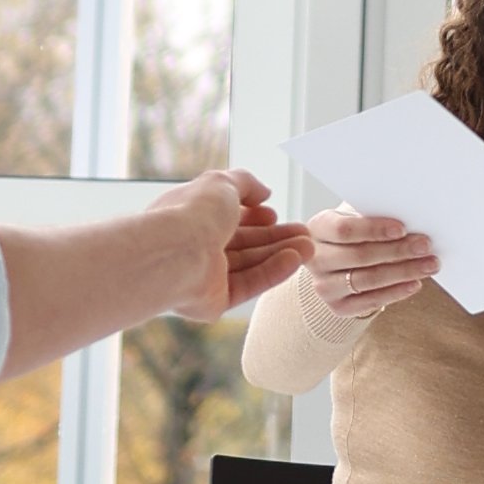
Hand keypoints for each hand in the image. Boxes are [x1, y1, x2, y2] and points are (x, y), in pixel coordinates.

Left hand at [152, 170, 316, 320]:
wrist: (174, 254)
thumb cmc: (192, 214)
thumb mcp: (222, 183)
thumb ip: (246, 184)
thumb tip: (264, 193)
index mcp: (190, 217)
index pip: (226, 217)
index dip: (252, 215)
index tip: (273, 213)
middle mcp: (195, 246)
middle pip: (243, 242)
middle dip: (275, 236)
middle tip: (304, 233)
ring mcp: (204, 275)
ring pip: (250, 264)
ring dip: (281, 253)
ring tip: (309, 247)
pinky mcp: (214, 300)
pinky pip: (249, 284)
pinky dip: (273, 272)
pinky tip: (295, 261)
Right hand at [303, 208, 438, 319]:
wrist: (340, 263)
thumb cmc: (356, 233)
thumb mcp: (358, 217)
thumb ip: (376, 214)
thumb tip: (411, 215)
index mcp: (318, 229)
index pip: (344, 230)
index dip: (374, 229)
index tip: (402, 228)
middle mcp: (315, 259)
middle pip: (359, 256)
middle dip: (397, 251)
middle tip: (425, 246)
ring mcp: (324, 285)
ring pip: (366, 280)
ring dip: (403, 272)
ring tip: (429, 265)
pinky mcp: (337, 306)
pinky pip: (369, 302)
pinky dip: (395, 292)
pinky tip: (415, 283)